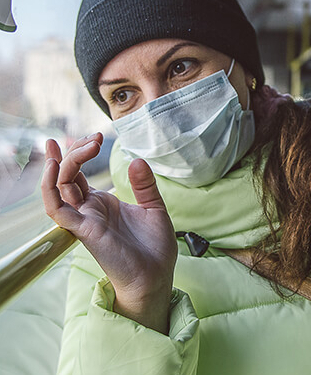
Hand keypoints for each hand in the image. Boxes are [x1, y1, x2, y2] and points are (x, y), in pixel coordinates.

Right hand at [41, 133, 176, 332]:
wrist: (157, 276)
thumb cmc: (154, 248)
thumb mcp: (154, 208)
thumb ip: (144, 185)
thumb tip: (136, 160)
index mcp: (103, 204)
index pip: (78, 174)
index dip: (78, 153)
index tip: (95, 136)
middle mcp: (89, 210)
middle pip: (67, 175)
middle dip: (74, 152)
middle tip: (94, 137)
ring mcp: (85, 219)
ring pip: (59, 187)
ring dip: (64, 163)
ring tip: (80, 145)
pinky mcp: (85, 230)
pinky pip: (58, 208)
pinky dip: (52, 187)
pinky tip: (56, 168)